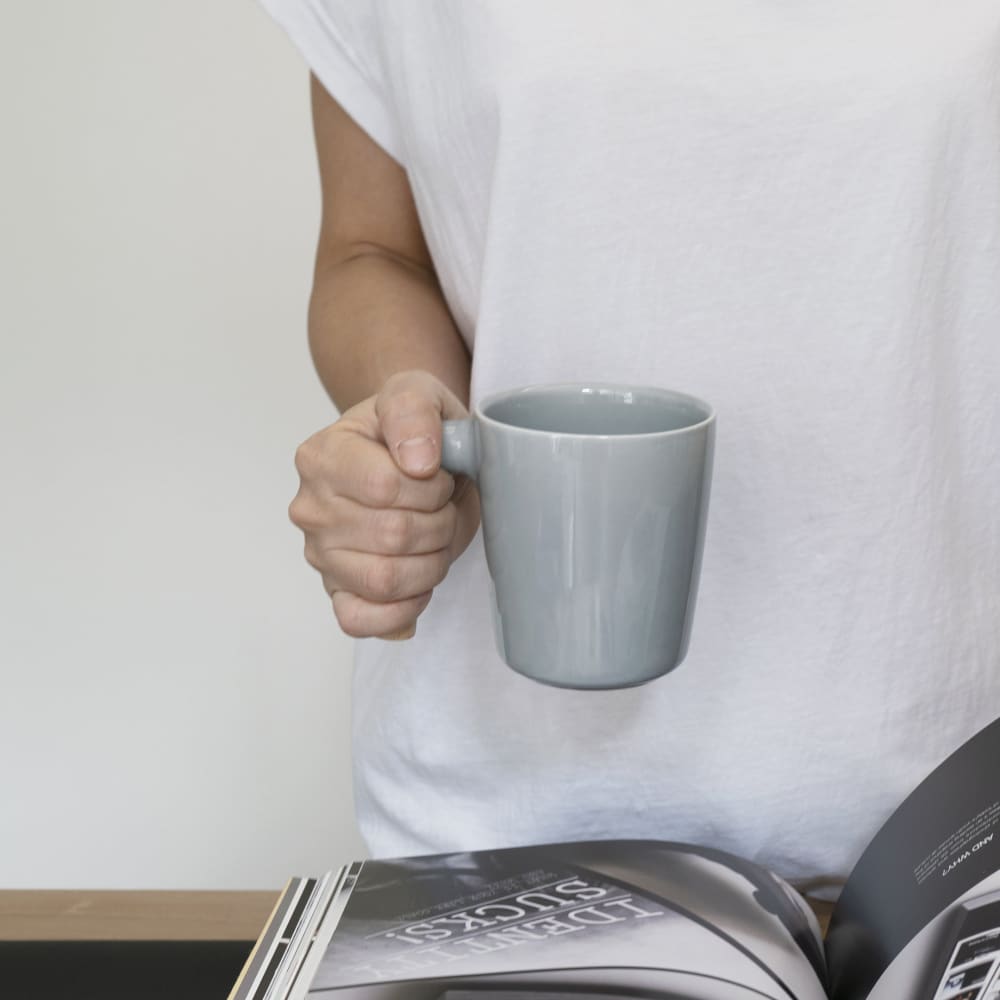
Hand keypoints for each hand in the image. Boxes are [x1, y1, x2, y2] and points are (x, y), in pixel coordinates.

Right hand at [289, 371, 480, 638]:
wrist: (413, 459)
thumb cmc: (413, 432)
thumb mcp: (417, 394)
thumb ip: (413, 410)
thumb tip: (416, 461)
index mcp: (321, 456)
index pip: (385, 487)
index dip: (430, 487)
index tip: (438, 474)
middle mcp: (310, 509)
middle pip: (393, 536)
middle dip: (440, 524)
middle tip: (444, 508)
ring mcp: (320, 556)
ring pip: (386, 582)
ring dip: (431, 565)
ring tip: (435, 539)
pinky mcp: (336, 593)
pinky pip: (361, 622)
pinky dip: (402, 611)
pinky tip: (419, 584)